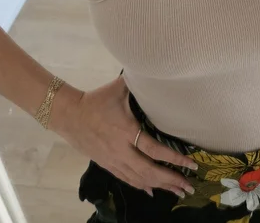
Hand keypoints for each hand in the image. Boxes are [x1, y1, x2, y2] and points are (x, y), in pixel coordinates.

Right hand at [51, 77, 196, 197]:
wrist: (69, 115)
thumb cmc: (96, 99)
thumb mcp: (118, 88)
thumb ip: (138, 82)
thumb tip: (157, 68)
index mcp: (127, 131)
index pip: (154, 150)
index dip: (174, 159)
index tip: (191, 164)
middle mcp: (121, 150)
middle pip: (149, 171)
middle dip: (171, 180)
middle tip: (189, 187)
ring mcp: (113, 160)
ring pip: (139, 179)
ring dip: (160, 186)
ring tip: (178, 191)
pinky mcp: (107, 164)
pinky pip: (127, 179)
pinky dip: (142, 186)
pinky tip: (152, 190)